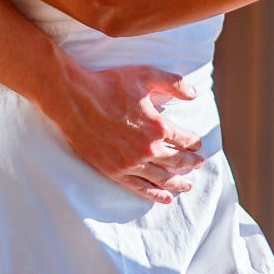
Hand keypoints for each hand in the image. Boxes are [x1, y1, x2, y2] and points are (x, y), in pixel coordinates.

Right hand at [47, 62, 205, 203]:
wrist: (74, 100)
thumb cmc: (109, 84)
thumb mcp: (145, 75)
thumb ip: (173, 83)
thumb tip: (194, 94)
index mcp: (157, 126)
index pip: (184, 139)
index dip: (194, 143)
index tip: (198, 145)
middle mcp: (147, 148)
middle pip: (177, 161)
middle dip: (191, 163)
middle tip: (199, 164)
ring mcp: (130, 163)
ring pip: (162, 178)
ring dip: (178, 182)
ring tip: (188, 185)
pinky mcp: (115, 171)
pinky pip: (140, 188)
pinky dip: (155, 195)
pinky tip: (166, 198)